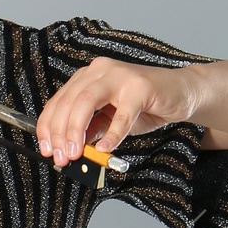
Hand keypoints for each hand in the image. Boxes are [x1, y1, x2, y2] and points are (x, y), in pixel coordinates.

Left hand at [34, 57, 190, 166]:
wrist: (181, 93)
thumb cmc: (144, 105)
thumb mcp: (109, 120)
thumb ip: (90, 130)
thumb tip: (70, 149)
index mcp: (88, 77)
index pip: (59, 101)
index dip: (48, 127)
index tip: (46, 150)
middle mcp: (100, 71)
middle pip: (69, 102)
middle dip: (60, 133)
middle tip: (61, 157)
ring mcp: (120, 76)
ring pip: (87, 102)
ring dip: (76, 131)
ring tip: (76, 154)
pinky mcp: (141, 87)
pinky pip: (122, 114)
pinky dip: (112, 134)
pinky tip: (105, 149)